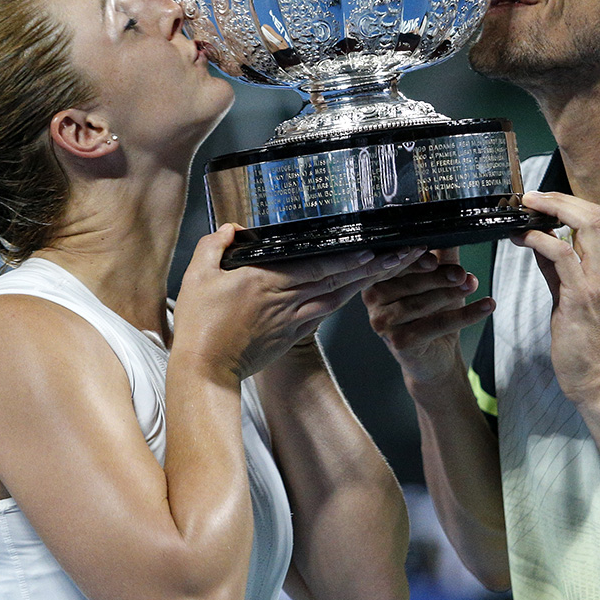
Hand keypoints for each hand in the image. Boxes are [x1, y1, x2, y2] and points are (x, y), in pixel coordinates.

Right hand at [175, 226, 423, 379]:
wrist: (205, 371)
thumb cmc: (198, 325)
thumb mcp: (196, 277)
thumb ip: (213, 246)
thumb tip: (232, 228)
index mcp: (264, 280)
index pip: (316, 264)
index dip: (347, 256)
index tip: (372, 246)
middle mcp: (285, 299)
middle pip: (337, 278)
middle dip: (372, 265)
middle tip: (402, 253)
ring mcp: (292, 319)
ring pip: (338, 296)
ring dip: (367, 281)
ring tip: (393, 267)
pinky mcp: (292, 334)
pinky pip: (326, 312)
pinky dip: (345, 299)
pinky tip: (359, 289)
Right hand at [364, 248, 494, 386]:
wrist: (435, 356)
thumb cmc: (431, 314)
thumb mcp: (438, 279)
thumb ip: (442, 254)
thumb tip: (453, 225)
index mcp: (376, 277)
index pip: (395, 262)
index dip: (416, 257)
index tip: (436, 257)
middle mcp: (372, 299)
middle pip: (408, 283)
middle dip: (439, 276)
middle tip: (463, 273)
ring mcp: (382, 323)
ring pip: (420, 304)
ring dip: (451, 294)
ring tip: (474, 283)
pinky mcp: (399, 343)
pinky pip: (435, 325)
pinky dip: (465, 315)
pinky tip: (486, 306)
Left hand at [510, 191, 599, 402]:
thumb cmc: (589, 341)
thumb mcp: (575, 294)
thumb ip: (560, 266)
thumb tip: (539, 238)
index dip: (570, 204)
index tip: (543, 201)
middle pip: (595, 214)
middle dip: (560, 198)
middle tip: (531, 197)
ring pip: (584, 224)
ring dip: (550, 209)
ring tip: (524, 208)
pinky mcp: (583, 295)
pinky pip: (561, 253)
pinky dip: (538, 238)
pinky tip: (521, 238)